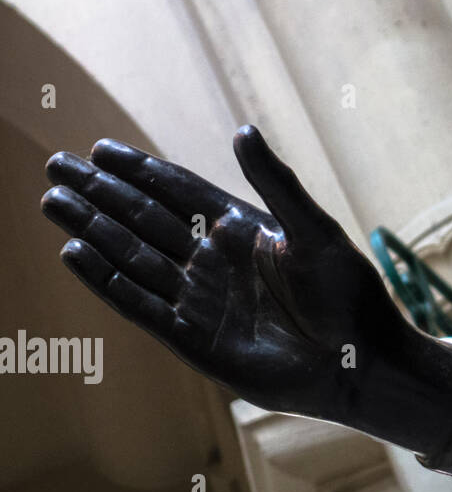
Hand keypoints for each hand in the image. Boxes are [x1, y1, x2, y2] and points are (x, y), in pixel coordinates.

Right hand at [41, 125, 451, 444]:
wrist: (357, 362)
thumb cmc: (347, 295)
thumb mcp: (314, 230)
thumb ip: (275, 183)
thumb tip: (242, 129)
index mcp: (242, 231)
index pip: (181, 192)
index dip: (141, 171)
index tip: (101, 148)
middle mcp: (214, 261)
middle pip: (146, 219)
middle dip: (103, 194)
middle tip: (57, 163)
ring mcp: (199, 299)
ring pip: (133, 256)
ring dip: (94, 230)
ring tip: (53, 199)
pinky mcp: (190, 339)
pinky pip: (138, 304)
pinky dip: (105, 280)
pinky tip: (74, 252)